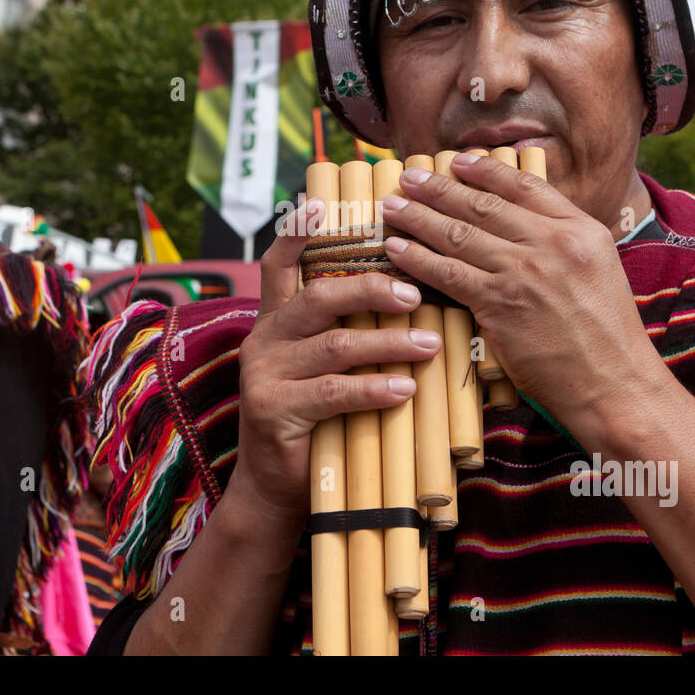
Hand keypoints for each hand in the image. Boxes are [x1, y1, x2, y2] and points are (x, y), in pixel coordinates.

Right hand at [232, 199, 443, 515]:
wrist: (276, 490)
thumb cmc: (316, 424)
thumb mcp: (326, 370)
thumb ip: (346, 334)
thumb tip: (409, 299)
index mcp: (275, 322)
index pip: (280, 264)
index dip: (297, 232)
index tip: (323, 204)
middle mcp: (264, 340)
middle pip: (316, 296)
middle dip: (369, 287)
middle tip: (415, 292)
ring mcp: (264, 375)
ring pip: (334, 344)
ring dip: (388, 342)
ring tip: (430, 345)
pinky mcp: (273, 410)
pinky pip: (333, 392)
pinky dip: (374, 387)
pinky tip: (405, 387)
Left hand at [377, 152, 670, 444]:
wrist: (614, 384)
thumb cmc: (607, 337)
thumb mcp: (600, 270)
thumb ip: (563, 243)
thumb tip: (522, 226)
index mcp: (582, 229)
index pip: (525, 185)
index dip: (484, 171)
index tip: (455, 161)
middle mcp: (553, 242)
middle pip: (483, 204)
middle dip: (439, 187)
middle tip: (408, 177)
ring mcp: (524, 271)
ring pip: (458, 233)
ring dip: (418, 216)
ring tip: (392, 206)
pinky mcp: (499, 304)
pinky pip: (447, 272)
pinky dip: (417, 258)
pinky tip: (396, 249)